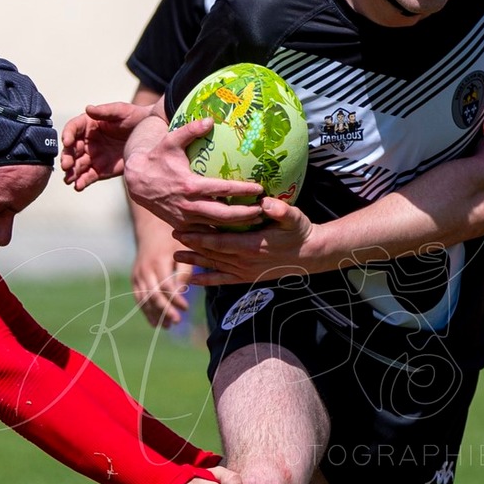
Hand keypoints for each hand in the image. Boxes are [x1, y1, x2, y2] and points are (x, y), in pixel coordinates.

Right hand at [60, 100, 163, 191]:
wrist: (150, 136)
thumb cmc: (134, 118)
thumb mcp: (121, 111)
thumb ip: (105, 111)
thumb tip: (88, 109)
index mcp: (88, 125)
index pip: (72, 129)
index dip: (67, 135)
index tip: (67, 142)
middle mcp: (87, 141)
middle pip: (71, 150)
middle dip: (67, 158)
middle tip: (66, 165)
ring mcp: (92, 157)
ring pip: (77, 166)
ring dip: (71, 172)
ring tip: (69, 179)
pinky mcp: (99, 170)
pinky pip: (88, 177)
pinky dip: (82, 182)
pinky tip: (78, 186)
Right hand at [123, 117, 267, 229]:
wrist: (137, 183)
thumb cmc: (157, 158)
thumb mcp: (170, 141)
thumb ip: (190, 130)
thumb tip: (210, 119)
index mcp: (190, 185)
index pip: (223, 189)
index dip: (243, 190)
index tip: (260, 189)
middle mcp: (189, 206)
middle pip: (225, 216)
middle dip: (247, 215)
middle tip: (265, 209)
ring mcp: (186, 219)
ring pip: (217, 227)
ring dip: (238, 225)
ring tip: (258, 219)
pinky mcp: (183, 226)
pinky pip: (207, 233)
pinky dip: (223, 232)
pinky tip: (238, 229)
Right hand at [131, 231, 191, 326]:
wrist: (151, 230)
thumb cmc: (173, 240)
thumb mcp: (183, 250)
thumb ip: (184, 270)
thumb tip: (183, 291)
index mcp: (159, 261)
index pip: (166, 285)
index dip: (176, 299)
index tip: (186, 308)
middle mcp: (145, 269)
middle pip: (154, 294)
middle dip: (165, 310)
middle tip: (177, 321)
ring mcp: (138, 275)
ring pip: (145, 299)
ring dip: (156, 314)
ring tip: (168, 326)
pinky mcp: (135, 279)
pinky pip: (139, 298)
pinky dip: (146, 311)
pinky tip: (156, 323)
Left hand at [177, 198, 317, 284]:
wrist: (310, 255)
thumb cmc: (300, 232)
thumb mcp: (294, 217)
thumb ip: (280, 210)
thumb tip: (265, 202)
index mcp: (252, 246)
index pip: (220, 242)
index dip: (200, 237)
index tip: (183, 230)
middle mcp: (245, 261)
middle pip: (212, 253)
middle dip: (192, 245)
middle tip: (173, 234)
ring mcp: (245, 271)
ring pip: (214, 266)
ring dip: (195, 262)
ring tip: (175, 257)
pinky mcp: (247, 277)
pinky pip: (223, 280)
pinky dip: (207, 280)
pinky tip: (193, 281)